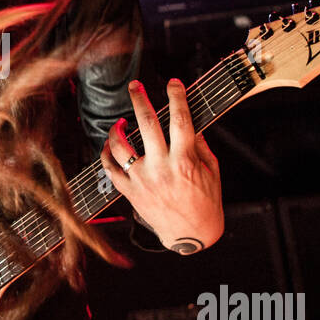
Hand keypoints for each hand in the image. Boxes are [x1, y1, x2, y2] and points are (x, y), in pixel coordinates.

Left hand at [100, 78, 223, 254]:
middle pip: (146, 125)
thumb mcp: (212, 171)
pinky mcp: (130, 192)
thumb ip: (201, 146)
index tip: (174, 83)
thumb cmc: (205, 203)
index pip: (180, 120)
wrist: (191, 235)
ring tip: (120, 120)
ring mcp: (142, 180)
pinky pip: (110, 169)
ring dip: (117, 129)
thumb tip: (191, 124)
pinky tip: (110, 144)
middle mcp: (161, 168)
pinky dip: (107, 154)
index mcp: (185, 161)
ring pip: (121, 146)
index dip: (177, 97)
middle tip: (135, 86)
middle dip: (139, 100)